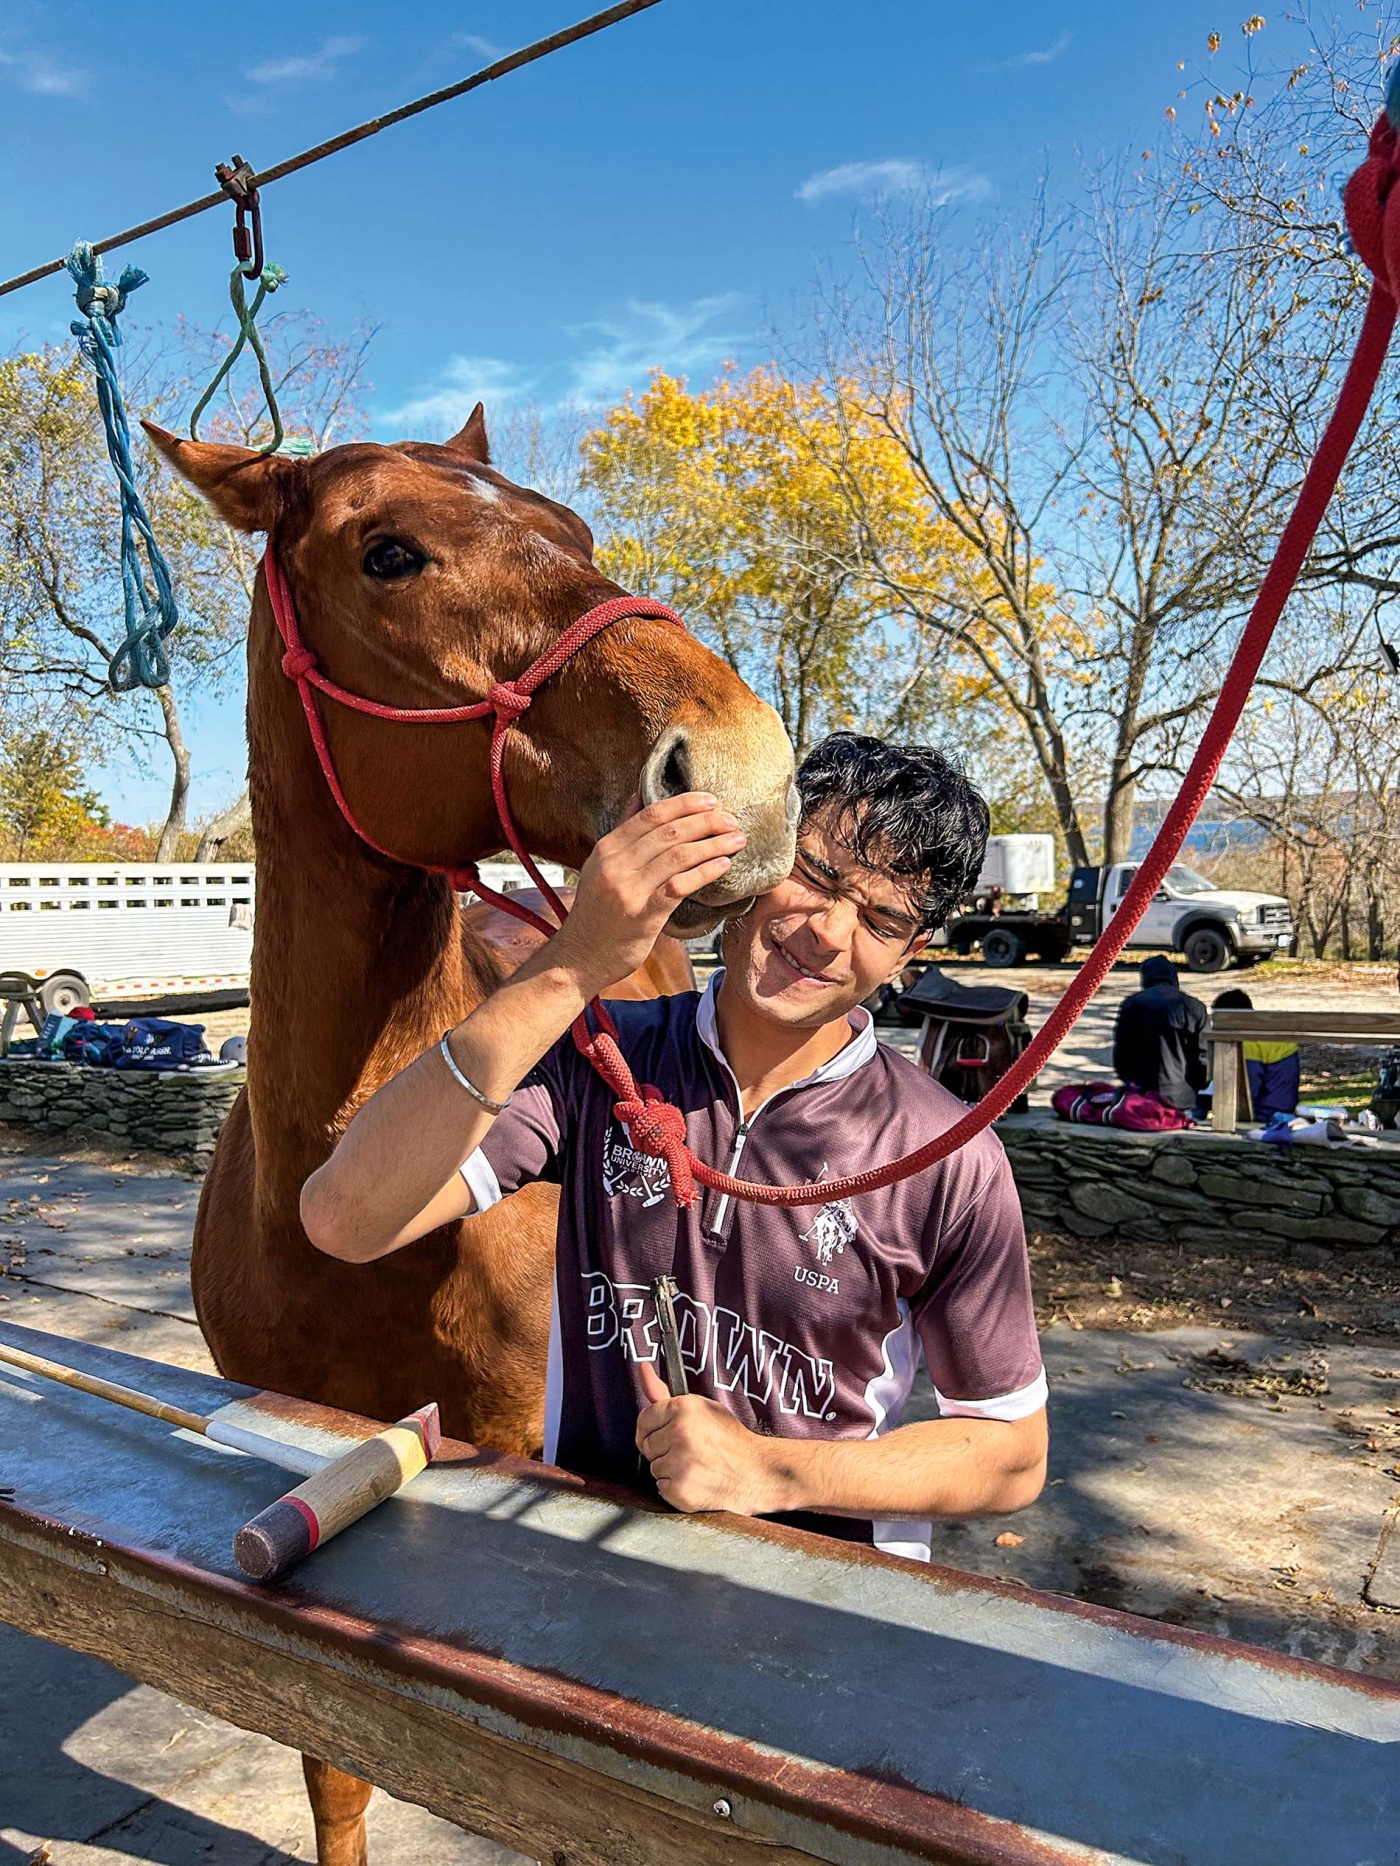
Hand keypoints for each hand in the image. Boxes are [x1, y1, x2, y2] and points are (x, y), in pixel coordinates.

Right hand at [552, 794, 746, 997]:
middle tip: (732, 820)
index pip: (651, 815)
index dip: (684, 804)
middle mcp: (616, 864)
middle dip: (706, 822)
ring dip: (713, 845)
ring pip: (679, 855)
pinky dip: (705, 872)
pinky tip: (724, 865)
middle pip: (669, 832)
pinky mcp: (644, 914)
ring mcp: (629, 889)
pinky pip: (680, 885)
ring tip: (737, 840)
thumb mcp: (600, 867)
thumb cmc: (597, 912)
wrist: (580, 957)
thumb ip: (623, 833)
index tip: (711, 800)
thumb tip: (640, 795)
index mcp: (607, 848)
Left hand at [635, 1362, 792, 1514]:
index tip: (669, 1434)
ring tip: (696, 1465)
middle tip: (690, 1450)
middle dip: (663, 1449)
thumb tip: (642, 1368)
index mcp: (684, 1408)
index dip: (656, 1428)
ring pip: (654, 1467)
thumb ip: (664, 1392)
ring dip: (670, 1469)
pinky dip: (676, 1488)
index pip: (644, 1418)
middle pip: (647, 1444)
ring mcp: (679, 1463)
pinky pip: (662, 1487)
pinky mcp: (680, 1489)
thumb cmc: (730, 1439)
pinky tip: (696, 1481)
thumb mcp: (702, 1407)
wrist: (756, 1472)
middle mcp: (680, 1433)